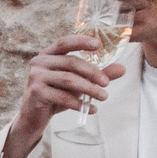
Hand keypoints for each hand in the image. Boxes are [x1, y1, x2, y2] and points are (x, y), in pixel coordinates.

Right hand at [4, 32, 125, 157]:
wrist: (34, 115)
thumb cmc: (56, 94)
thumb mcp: (77, 83)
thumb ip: (97, 74)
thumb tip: (122, 69)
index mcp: (48, 54)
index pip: (65, 42)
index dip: (81, 41)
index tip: (99, 45)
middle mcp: (39, 62)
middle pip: (71, 62)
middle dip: (92, 73)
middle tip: (107, 84)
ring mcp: (35, 77)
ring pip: (68, 79)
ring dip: (89, 89)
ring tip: (103, 97)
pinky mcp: (35, 92)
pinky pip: (62, 96)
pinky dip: (78, 103)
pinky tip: (90, 109)